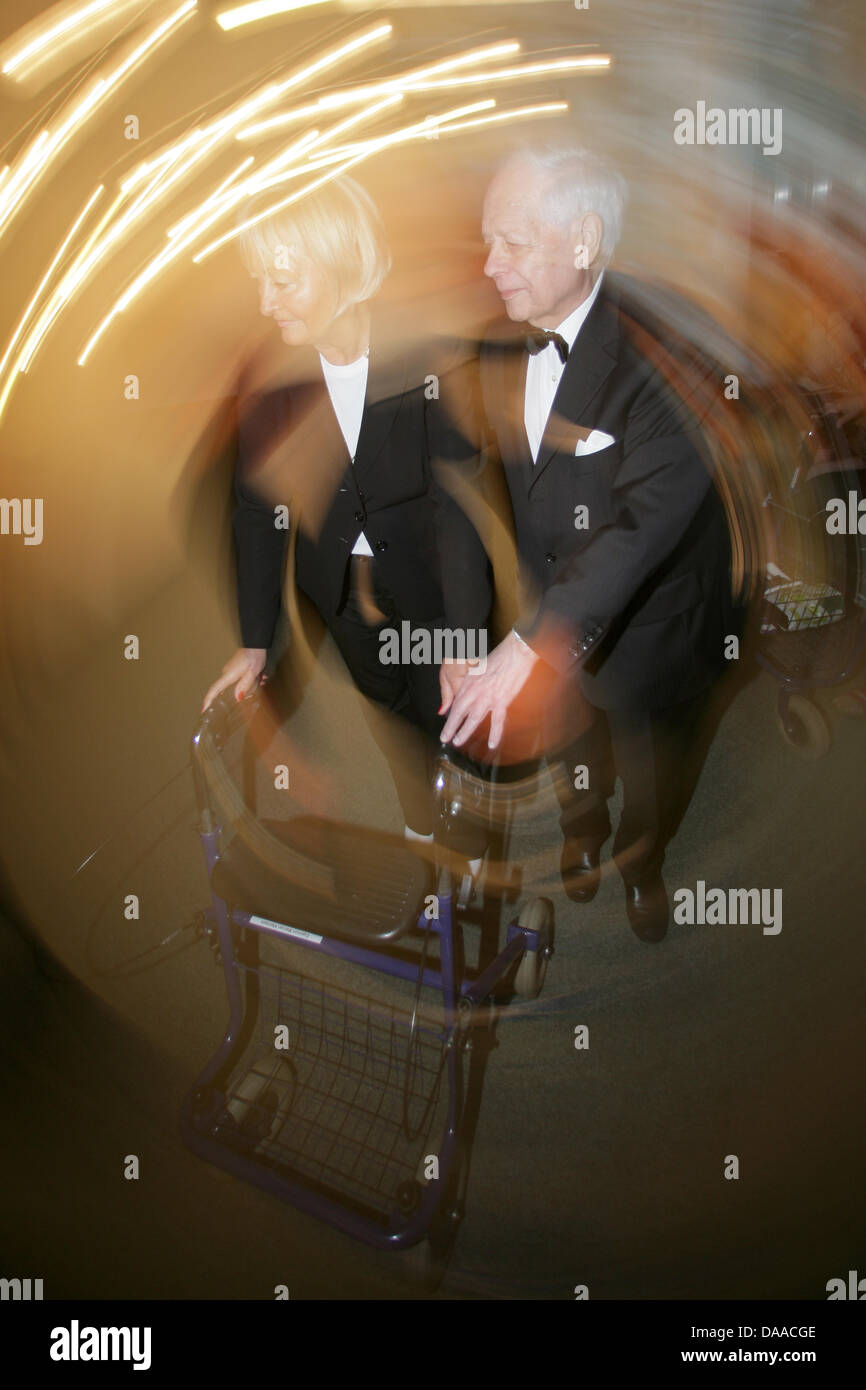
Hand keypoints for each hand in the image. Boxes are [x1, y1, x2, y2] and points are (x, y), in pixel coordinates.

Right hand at [201, 647, 266, 712]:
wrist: (255, 644)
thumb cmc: (254, 657)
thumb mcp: (252, 672)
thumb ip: (245, 685)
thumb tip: (237, 698)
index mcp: (228, 676)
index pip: (214, 689)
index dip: (208, 700)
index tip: (203, 710)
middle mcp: (226, 674)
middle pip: (226, 690)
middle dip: (240, 693)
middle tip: (253, 687)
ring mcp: (229, 671)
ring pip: (235, 685)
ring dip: (249, 685)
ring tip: (260, 678)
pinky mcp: (234, 670)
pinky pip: (239, 680)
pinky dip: (248, 681)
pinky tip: (259, 676)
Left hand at [440, 632, 537, 750]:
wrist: (515, 653)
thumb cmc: (500, 658)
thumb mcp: (479, 668)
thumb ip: (471, 683)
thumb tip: (465, 694)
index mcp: (470, 683)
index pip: (456, 704)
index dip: (449, 717)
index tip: (445, 725)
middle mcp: (476, 691)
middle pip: (460, 713)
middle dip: (452, 727)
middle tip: (446, 738)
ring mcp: (488, 697)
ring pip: (474, 719)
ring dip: (465, 731)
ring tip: (458, 741)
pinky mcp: (502, 700)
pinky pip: (497, 721)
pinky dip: (495, 734)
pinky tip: (492, 744)